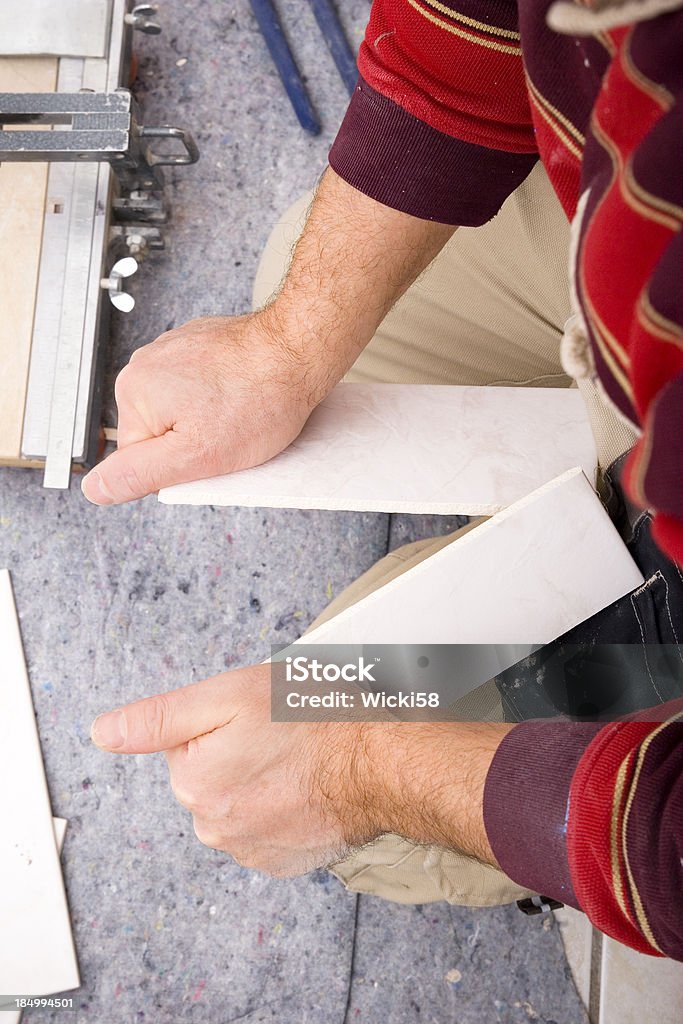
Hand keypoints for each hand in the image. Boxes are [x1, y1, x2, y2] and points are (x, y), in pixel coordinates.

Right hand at [81, 311, 324, 504]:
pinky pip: (203, 384)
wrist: (299, 350)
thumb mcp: (194, 457)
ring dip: (210, 418)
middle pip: (161, 430)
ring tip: (240, 413)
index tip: (209, 454)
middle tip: (230, 434)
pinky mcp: (201, 342)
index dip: (180, 466)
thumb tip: (95, 489)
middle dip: (194, 441)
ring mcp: (175, 348)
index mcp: (134, 391)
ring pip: (184, 408)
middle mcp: (147, 364)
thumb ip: (139, 474)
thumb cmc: (256, 401)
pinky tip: (244, 395)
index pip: (141, 457)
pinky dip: (223, 395)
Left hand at [90, 661, 509, 873]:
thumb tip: (105, 732)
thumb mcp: (229, 695)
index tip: (255, 718)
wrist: (384, 763)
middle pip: (210, 775)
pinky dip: (283, 807)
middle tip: (281, 735)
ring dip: (262, 780)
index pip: (185, 745)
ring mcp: (252, 850)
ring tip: (300, 759)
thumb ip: (160, 717)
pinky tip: (308, 786)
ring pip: (239, 801)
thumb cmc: (316, 720)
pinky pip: (267, 826)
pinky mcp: (285, 861)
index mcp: (193, 783)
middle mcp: (215, 827)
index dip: (220, 722)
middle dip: (238, 753)